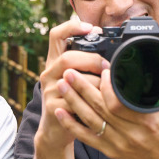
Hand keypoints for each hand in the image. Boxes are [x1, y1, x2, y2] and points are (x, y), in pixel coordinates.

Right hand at [36, 19, 107, 150]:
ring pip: (73, 79)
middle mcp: (48, 73)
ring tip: (107, 87)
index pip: (56, 35)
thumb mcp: (73, 79)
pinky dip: (92, 100)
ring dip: (96, 82)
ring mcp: (49, 91)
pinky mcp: (53, 107)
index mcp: (54, 61)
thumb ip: (85, 64)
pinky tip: (102, 102)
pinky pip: (75, 100)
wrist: (54, 131)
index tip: (90, 27)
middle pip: (67, 58)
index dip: (72, 27)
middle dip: (92, 60)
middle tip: (106, 67)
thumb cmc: (71, 101)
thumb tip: (110, 49)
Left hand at [55, 48, 158, 158]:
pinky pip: (87, 138)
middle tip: (69, 70)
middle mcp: (130, 135)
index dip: (106, 86)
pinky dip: (72, 125)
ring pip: (90, 122)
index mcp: (147, 122)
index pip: (118, 103)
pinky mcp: (111, 152)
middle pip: (99, 109)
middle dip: (81, 88)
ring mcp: (119, 145)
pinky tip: (59, 112)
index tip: (100, 70)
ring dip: (73, 102)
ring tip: (61, 84)